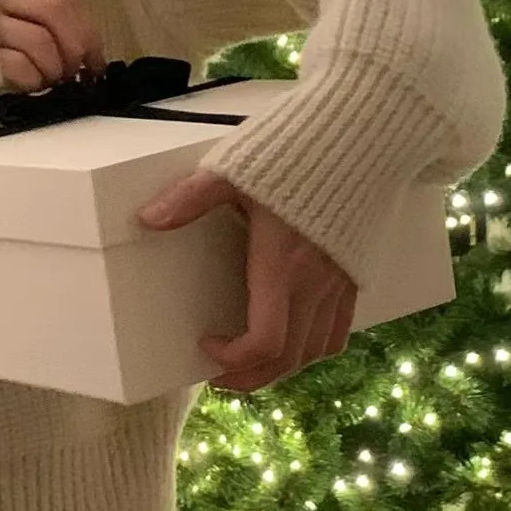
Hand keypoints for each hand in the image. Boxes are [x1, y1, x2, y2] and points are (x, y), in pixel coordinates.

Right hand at [0, 0, 105, 92]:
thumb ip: (29, 14)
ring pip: (41, 41)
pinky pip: (19, 66)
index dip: (87, 32)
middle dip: (76, 48)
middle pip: (56, 11)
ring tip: (47, 81)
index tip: (95, 59)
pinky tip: (28, 85)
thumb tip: (79, 48)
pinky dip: (33, 81)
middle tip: (74, 73)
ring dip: (54, 69)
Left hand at [139, 172, 356, 392]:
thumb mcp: (234, 171)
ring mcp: (340, 282)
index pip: (265, 342)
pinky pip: (339, 331)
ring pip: (316, 351)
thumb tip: (148, 218)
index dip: (233, 360)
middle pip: (288, 359)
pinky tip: (292, 336)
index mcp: (282, 266)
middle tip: (217, 374)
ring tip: (250, 362)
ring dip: (281, 368)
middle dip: (249, 377)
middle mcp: (315, 283)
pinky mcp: (355, 274)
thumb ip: (191, 199)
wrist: (362, 133)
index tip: (205, 344)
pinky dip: (313, 347)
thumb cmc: (296, 151)